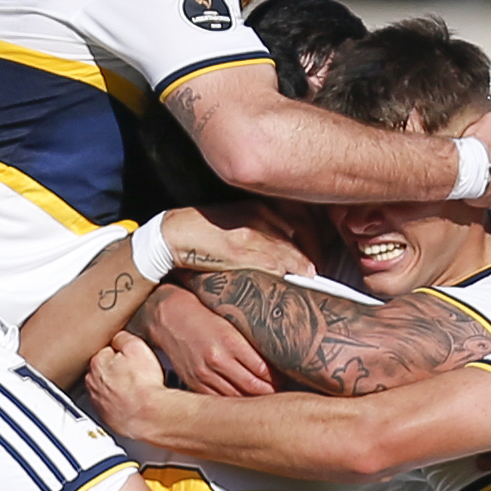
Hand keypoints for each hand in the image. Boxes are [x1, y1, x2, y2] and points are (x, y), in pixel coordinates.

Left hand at [84, 331, 173, 433]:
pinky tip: (132, 403)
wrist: (149, 415)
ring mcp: (98, 401)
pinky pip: (111, 407)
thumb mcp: (136, 347)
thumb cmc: (144, 385)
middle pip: (104, 371)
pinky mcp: (106, 417)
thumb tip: (119, 337)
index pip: (105, 351)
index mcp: (97, 363)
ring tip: (135, 389)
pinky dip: (119, 405)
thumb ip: (123, 338)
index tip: (130, 357)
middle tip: (135, 373)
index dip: (121, 353)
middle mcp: (93, 383)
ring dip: (117, 388)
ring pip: (106, 389)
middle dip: (116, 370)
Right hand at [137, 284, 276, 396]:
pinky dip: (235, 405)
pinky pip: (220, 401)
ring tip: (270, 400)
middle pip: (254, 388)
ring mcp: (204, 374)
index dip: (281, 379)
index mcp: (230, 341)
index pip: (264, 370)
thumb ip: (253, 340)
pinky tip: (245, 403)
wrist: (168, 316)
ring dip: (256, 401)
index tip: (291, 379)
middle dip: (273, 393)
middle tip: (286, 393)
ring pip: (238, 398)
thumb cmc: (202, 314)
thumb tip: (277, 355)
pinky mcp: (194, 383)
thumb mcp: (232, 321)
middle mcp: (217, 360)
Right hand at [161, 203, 311, 279]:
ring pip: (289, 251)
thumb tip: (285, 253)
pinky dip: (286, 274)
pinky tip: (292, 284)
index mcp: (260, 206)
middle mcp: (259, 214)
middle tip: (315, 275)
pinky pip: (273, 263)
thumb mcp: (238, 223)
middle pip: (300, 236)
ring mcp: (251, 231)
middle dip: (311, 256)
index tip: (315, 260)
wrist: (174, 233)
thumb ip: (262, 232)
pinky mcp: (241, 249)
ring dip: (301, 268)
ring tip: (309, 282)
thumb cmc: (204, 232)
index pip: (300, 222)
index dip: (313, 243)